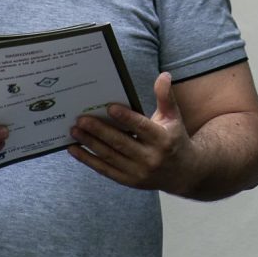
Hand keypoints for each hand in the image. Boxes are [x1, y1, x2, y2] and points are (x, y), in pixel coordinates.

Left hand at [67, 73, 195, 194]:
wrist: (183, 173)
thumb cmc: (174, 138)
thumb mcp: (173, 117)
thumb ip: (166, 96)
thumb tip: (163, 75)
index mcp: (163, 139)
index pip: (141, 127)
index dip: (125, 118)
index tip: (108, 107)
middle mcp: (151, 158)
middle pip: (121, 143)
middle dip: (99, 131)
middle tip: (81, 119)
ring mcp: (139, 172)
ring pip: (110, 157)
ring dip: (90, 144)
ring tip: (74, 131)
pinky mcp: (129, 181)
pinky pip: (105, 170)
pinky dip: (88, 160)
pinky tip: (74, 149)